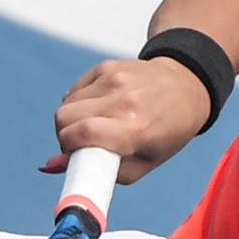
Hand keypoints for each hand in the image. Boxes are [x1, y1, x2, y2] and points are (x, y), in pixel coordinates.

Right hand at [40, 56, 210, 183]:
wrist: (188, 86)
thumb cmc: (169, 132)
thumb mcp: (145, 162)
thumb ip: (101, 172)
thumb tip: (50, 166)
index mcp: (139, 128)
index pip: (85, 133)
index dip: (68, 149)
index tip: (71, 159)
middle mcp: (125, 100)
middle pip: (64, 119)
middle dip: (65, 138)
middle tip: (82, 145)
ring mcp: (115, 79)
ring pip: (66, 105)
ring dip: (72, 121)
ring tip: (96, 126)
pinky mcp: (106, 67)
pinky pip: (74, 91)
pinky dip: (79, 104)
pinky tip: (100, 108)